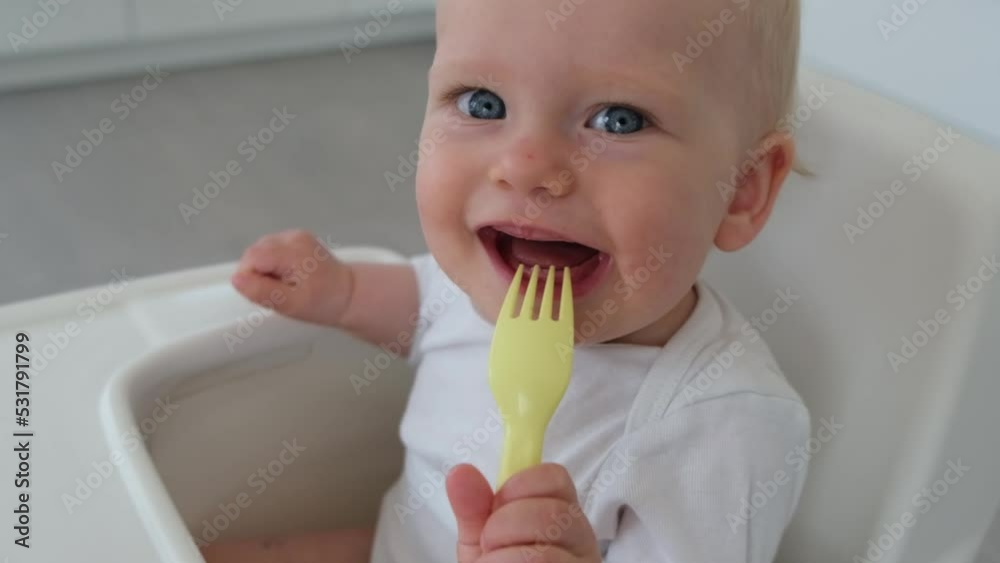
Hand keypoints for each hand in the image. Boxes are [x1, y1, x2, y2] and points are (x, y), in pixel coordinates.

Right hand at [231, 229, 352, 326]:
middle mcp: (292, 237)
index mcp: (293, 251)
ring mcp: (295, 235)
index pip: (252, 258)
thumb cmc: (324, 303)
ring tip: (284, 285)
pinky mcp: (295, 239)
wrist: (350, 294)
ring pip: (260, 250)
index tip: (267, 293)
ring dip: (264, 270)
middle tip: (278, 291)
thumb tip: (237, 279)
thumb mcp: (292, 305)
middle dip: (257, 274)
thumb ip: (263, 292)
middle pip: (254, 252)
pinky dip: (272, 264)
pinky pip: (270, 250)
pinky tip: (287, 276)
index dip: (251, 278)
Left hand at [446, 463, 601, 562]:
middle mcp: (582, 544)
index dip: (518, 488)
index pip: (555, 478)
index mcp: (563, 518)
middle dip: (503, 527)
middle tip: (489, 547)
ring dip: (501, 562)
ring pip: (543, 557)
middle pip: (551, 514)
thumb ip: (474, 508)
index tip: (496, 510)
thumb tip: (459, 473)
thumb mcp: (484, 543)